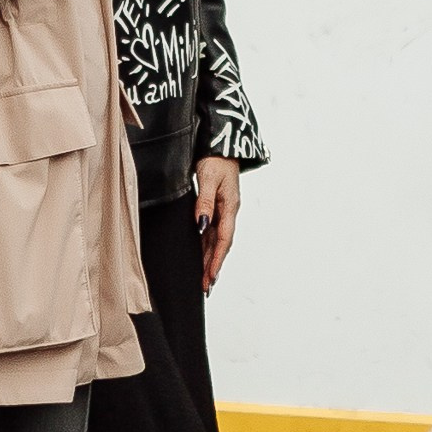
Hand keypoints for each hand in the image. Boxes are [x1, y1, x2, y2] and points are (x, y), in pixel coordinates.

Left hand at [193, 157, 240, 289]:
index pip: (223, 240)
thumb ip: (205, 202)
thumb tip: (201, 225)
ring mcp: (223, 211)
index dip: (217, 260)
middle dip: (214, 266)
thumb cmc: (215, 160)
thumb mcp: (209, 178)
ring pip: (216, 241)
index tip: (211, 277)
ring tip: (205, 278)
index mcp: (230, 208)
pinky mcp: (217, 207)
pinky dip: (208, 247)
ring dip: (211, 259)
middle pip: (221, 245)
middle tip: (207, 286)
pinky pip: (212, 232)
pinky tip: (203, 256)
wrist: (222, 145)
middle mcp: (228, 212)